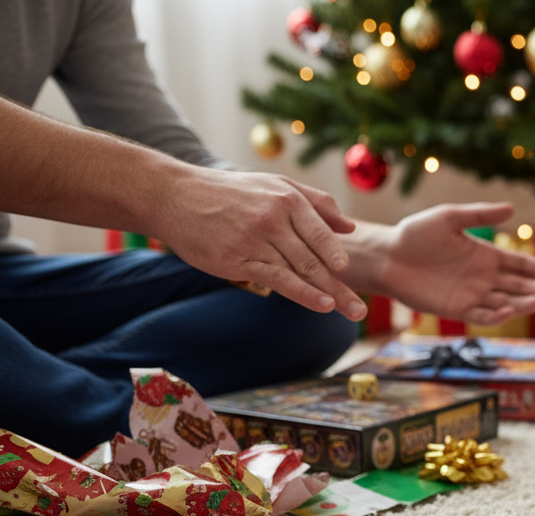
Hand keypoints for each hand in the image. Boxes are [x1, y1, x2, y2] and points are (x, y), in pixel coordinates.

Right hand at [154, 167, 365, 320]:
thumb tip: (349, 227)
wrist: (174, 196)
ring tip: (348, 311)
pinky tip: (320, 304)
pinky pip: (277, 279)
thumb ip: (316, 203)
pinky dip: (301, 293)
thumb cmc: (230, 192)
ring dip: (326, 294)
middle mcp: (274, 219)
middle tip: (360, 310)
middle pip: (314, 258)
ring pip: (299, 270)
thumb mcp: (274, 185)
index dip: (335, 254)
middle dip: (340, 285)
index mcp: (287, 199)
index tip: (348, 271)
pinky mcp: (237, 260)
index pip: (320, 232)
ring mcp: (255, 240)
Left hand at [355, 203, 534, 325]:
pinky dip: (496, 316)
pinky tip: (507, 310)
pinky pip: (482, 316)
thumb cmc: (416, 234)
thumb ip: (479, 215)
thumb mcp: (449, 217)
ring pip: (505, 303)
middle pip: (518, 286)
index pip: (519, 264)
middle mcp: (483, 277)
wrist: (388, 256)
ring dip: (522, 304)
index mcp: (485, 255)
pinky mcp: (456, 309)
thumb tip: (511, 209)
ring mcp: (472, 295)